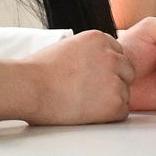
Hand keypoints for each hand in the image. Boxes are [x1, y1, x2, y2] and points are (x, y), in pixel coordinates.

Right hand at [0, 30, 131, 125]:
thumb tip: (93, 64)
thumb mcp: (66, 47)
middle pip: (127, 71)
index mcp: (99, 39)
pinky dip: (108, 116)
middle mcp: (111, 56)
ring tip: (82, 103)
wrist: (29, 87)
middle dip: (113, 82)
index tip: (90, 78)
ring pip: (124, 92)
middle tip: (89, 93)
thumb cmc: (37, 71)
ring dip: (109, 100)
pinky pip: (122, 112)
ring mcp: (115, 79)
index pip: (117, 53)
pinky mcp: (115, 102)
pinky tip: (87, 113)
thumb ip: (87, 52)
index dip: (104, 68)